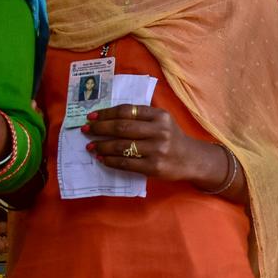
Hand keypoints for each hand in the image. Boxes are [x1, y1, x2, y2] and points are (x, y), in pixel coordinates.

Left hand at [84, 104, 201, 180]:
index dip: (106, 113)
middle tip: (86, 130)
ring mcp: (157, 150)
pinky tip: (102, 158)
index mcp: (160, 116)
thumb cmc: (171, 138)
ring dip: (101, 145)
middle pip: (121, 127)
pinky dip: (110, 160)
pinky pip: (125, 163)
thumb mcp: (162, 121)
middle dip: (100, 128)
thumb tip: (106, 117)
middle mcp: (160, 131)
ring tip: (91, 146)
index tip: (92, 116)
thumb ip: (141, 116)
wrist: (191, 159)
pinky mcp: (154, 167)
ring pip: (121, 146)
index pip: (127, 111)